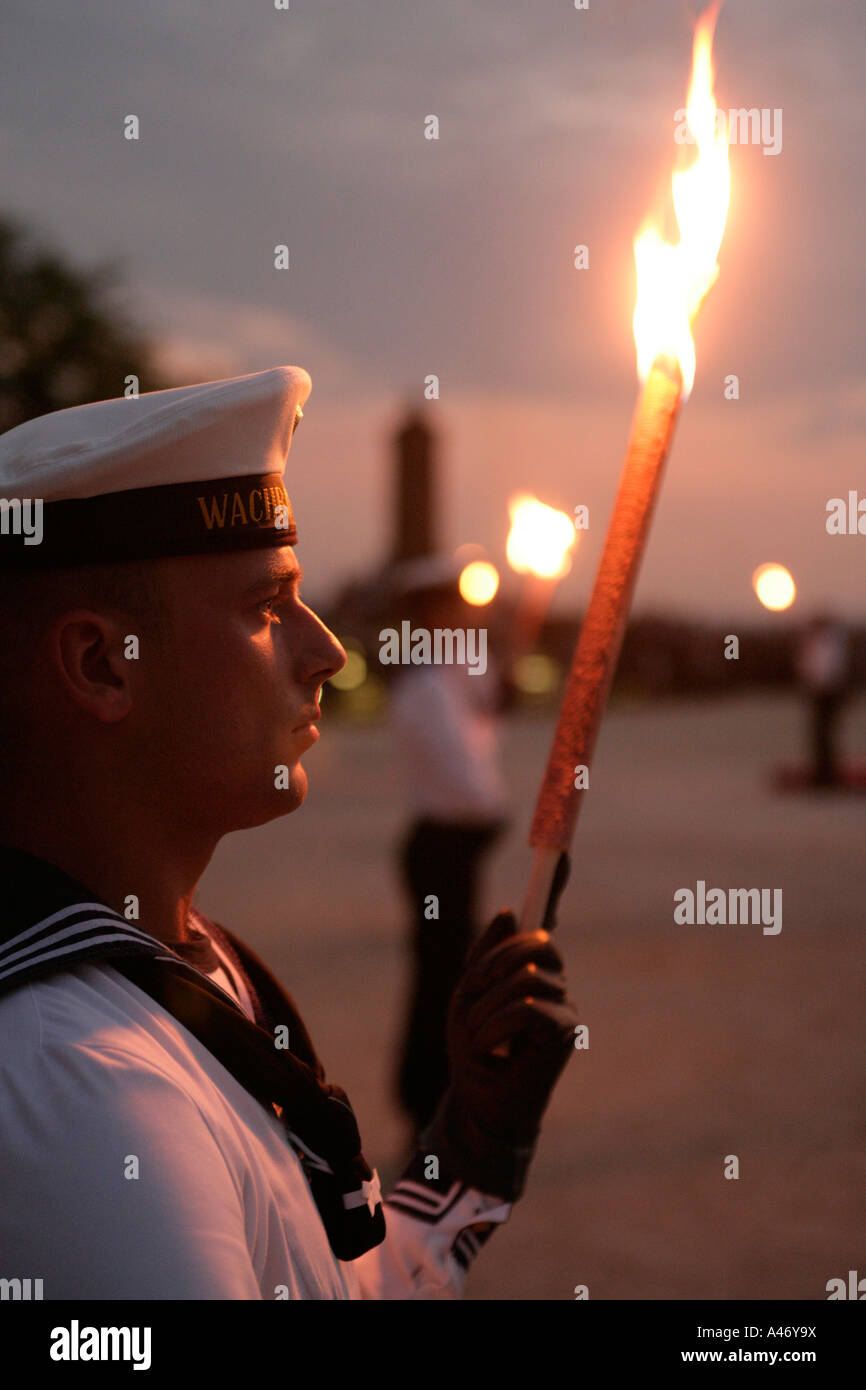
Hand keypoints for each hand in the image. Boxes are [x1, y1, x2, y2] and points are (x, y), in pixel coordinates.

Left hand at [419, 910, 576, 1200]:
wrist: (478, 1103)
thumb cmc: (472, 1050)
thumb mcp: (467, 995)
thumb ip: (487, 956)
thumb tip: (512, 914)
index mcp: (528, 965)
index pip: (544, 917)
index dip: (557, 881)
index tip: (561, 846)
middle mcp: (553, 978)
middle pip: (531, 942)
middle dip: (491, 968)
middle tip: (474, 1002)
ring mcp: (563, 1002)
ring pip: (522, 978)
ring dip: (486, 1010)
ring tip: (482, 1040)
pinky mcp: (565, 1030)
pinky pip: (525, 1008)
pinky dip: (495, 1029)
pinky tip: (493, 1053)